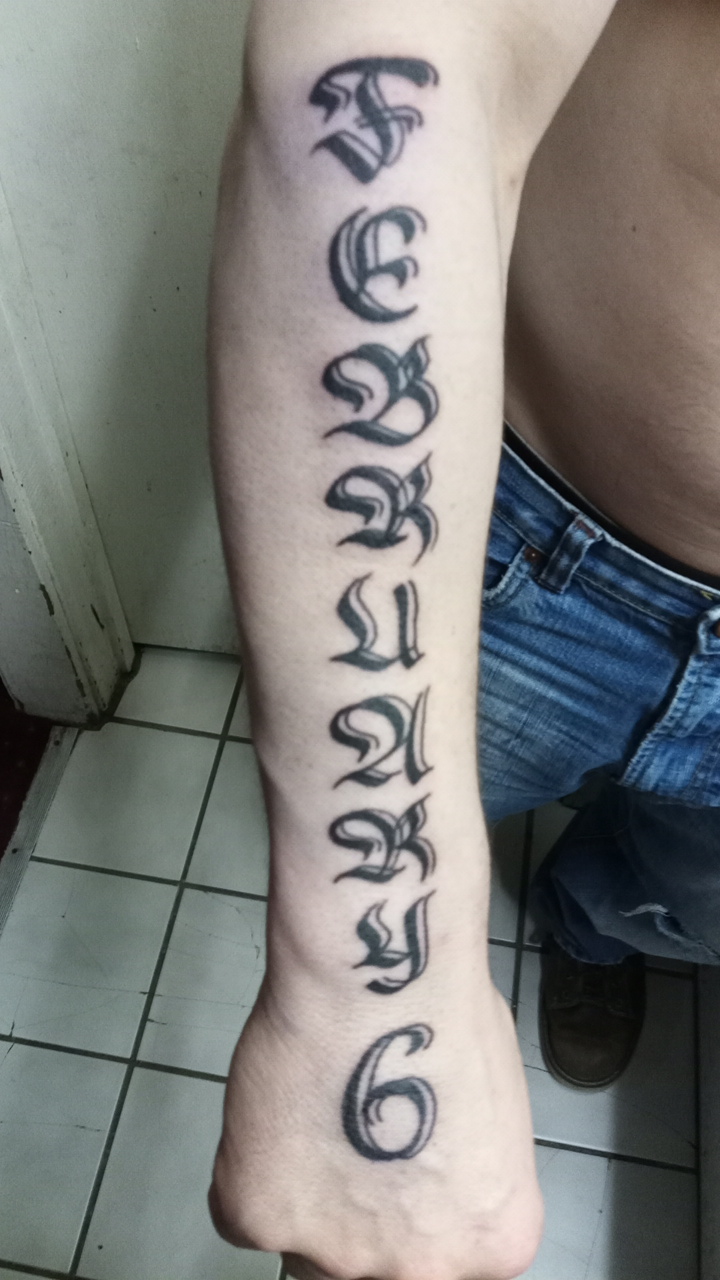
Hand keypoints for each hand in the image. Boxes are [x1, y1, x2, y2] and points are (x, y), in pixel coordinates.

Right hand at [208, 974, 542, 1279]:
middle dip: (364, 1221)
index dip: (422, 1226)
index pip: (449, 1268)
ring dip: (309, 1199)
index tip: (403, 1196)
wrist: (375, 982)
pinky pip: (242, 1212)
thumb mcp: (493, 1111)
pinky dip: (251, 1169)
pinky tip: (277, 1109)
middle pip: (375, 1272)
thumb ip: (465, 1171)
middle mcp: (420, 1269)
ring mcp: (336, 1253)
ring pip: (307, 1251)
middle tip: (353, 1153)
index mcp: (491, 1241)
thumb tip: (439, 1171)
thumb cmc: (445, 1012)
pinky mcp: (258, 1219)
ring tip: (318, 1112)